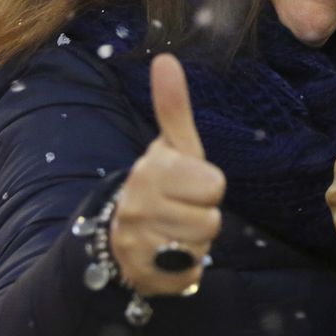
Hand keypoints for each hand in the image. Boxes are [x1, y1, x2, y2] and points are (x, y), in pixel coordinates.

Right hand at [111, 54, 225, 296]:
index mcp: (151, 171)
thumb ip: (173, 106)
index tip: (189, 184)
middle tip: (181, 210)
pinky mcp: (143, 276)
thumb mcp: (173, 147)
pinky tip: (169, 257)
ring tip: (174, 231)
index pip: (214, 185)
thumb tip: (166, 58)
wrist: (121, 232)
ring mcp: (137, 244)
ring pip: (201, 248)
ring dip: (195, 243)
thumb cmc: (161, 183)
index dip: (208, 187)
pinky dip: (186, 269)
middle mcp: (138, 207)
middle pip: (212, 221)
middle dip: (203, 216)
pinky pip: (190, 275)